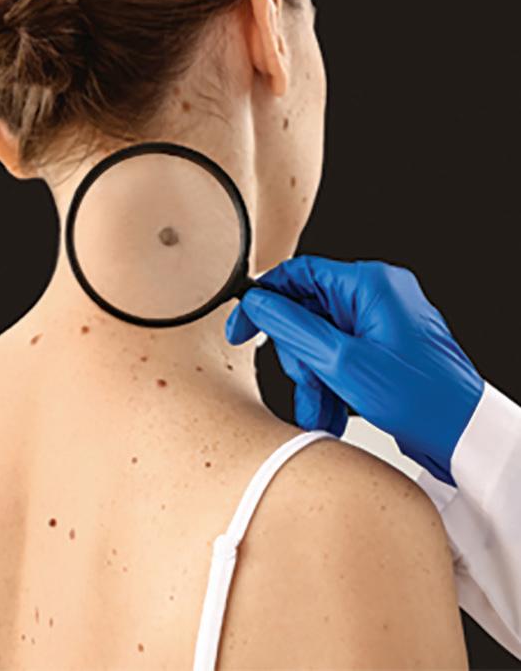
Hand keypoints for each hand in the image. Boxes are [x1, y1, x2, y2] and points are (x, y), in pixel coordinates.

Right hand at [225, 255, 484, 485]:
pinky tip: (332, 413)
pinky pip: (339, 355)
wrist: (465, 433)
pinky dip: (330, 383)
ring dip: (313, 378)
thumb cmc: (421, 396)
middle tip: (306, 383)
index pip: (299, 274)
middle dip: (299, 355)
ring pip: (320, 340)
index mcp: (369, 284)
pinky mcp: (382, 347)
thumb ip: (293, 327)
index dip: (264, 301)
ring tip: (320, 411)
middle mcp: (375, 296)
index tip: (242, 327)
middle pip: (307, 312)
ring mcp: (380, 322)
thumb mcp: (343, 362)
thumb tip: (257, 303)